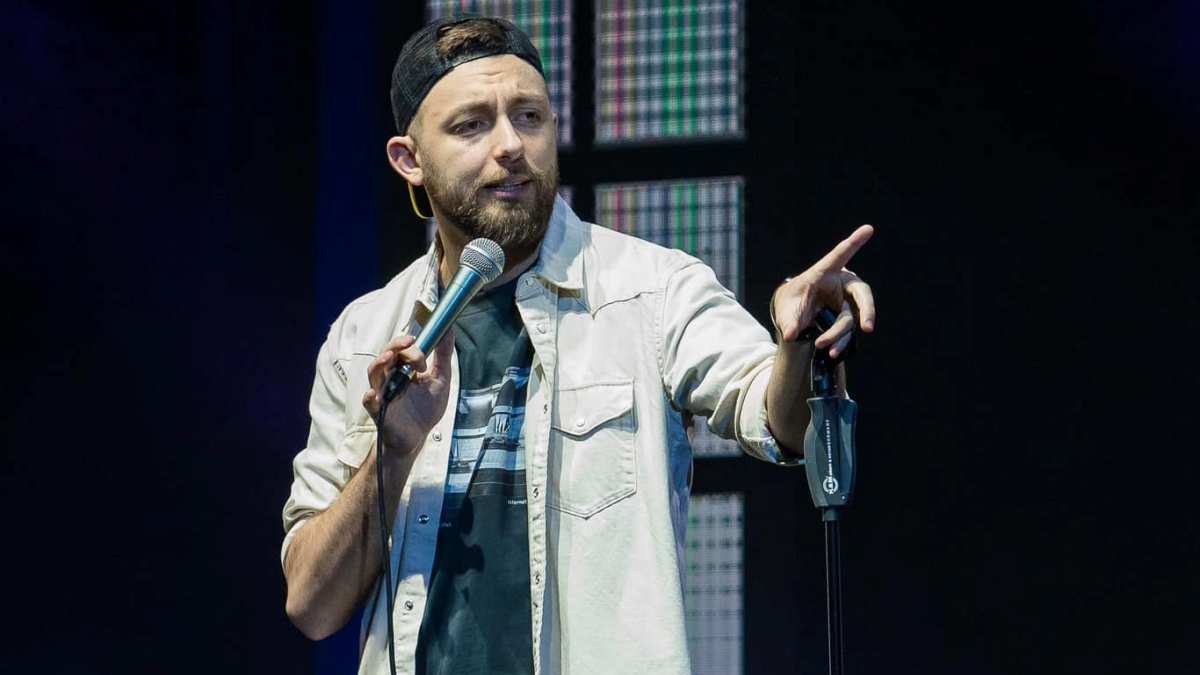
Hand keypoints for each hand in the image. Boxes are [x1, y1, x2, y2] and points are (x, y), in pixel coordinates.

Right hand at [362, 332, 454, 456]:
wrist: (419, 436)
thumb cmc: (425, 408)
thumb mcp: (440, 379)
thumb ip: (442, 355)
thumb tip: (449, 330)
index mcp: (402, 368)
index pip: (400, 348)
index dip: (409, 345)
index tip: (421, 346)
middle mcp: (390, 377)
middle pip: (385, 355)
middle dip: (397, 347)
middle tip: (410, 344)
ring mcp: (383, 393)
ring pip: (374, 373)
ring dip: (379, 363)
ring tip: (389, 357)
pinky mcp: (380, 411)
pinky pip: (370, 403)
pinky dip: (370, 398)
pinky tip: (373, 394)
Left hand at [772, 225, 875, 357]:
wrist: (794, 315)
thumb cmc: (791, 301)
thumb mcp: (786, 308)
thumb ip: (790, 320)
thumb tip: (791, 335)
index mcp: (826, 272)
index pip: (840, 254)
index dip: (854, 242)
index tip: (868, 228)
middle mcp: (842, 285)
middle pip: (862, 294)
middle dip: (867, 310)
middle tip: (868, 327)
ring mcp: (846, 303)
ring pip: (850, 319)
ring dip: (839, 335)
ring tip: (823, 348)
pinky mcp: (846, 319)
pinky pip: (847, 332)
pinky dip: (840, 343)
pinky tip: (832, 353)